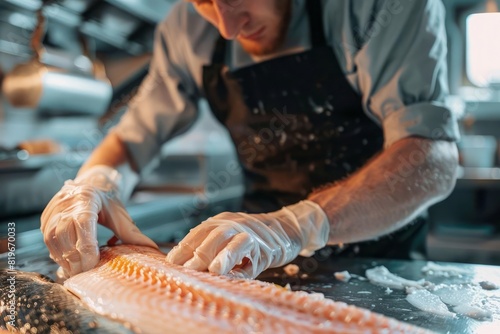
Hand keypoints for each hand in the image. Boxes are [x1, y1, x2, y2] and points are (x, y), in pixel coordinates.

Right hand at [41, 165, 157, 276]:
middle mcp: (65, 204)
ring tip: (77, 272)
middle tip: (86, 274)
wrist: (91, 186)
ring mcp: (53, 211)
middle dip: (75, 257)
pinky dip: (57, 255)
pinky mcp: (45, 220)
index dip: (86, 246)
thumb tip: (151, 248)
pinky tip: (68, 264)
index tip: (94, 263)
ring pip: (53, 239)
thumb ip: (132, 233)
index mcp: (86, 200)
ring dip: (64, 259)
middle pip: (66, 234)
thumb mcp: (120, 215)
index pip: (82, 224)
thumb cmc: (107, 202)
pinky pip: (48, 240)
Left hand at [166, 200, 329, 278]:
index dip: (184, 246)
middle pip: (213, 234)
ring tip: (210, 269)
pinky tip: (232, 273)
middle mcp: (234, 223)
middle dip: (198, 251)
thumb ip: (211, 247)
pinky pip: (252, 255)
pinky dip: (241, 264)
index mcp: (221, 222)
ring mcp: (251, 234)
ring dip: (221, 255)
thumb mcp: (229, 238)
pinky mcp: (266, 247)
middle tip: (184, 269)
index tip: (171, 262)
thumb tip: (184, 265)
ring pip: (234, 240)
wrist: (286, 230)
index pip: (198, 232)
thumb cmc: (251, 239)